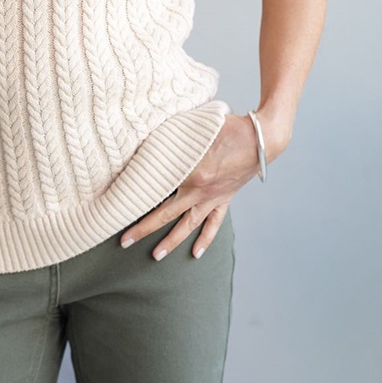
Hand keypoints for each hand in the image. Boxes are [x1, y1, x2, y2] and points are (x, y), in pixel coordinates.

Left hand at [119, 113, 265, 260]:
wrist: (262, 139)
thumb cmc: (228, 127)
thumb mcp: (196, 128)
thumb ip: (174, 137)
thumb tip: (149, 137)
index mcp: (190, 173)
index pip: (157, 187)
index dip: (137, 196)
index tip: (119, 205)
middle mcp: (200, 191)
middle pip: (166, 214)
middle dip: (144, 229)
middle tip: (125, 241)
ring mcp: (213, 198)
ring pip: (187, 225)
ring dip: (171, 241)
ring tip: (156, 256)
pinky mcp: (225, 200)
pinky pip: (213, 224)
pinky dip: (205, 239)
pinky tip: (196, 253)